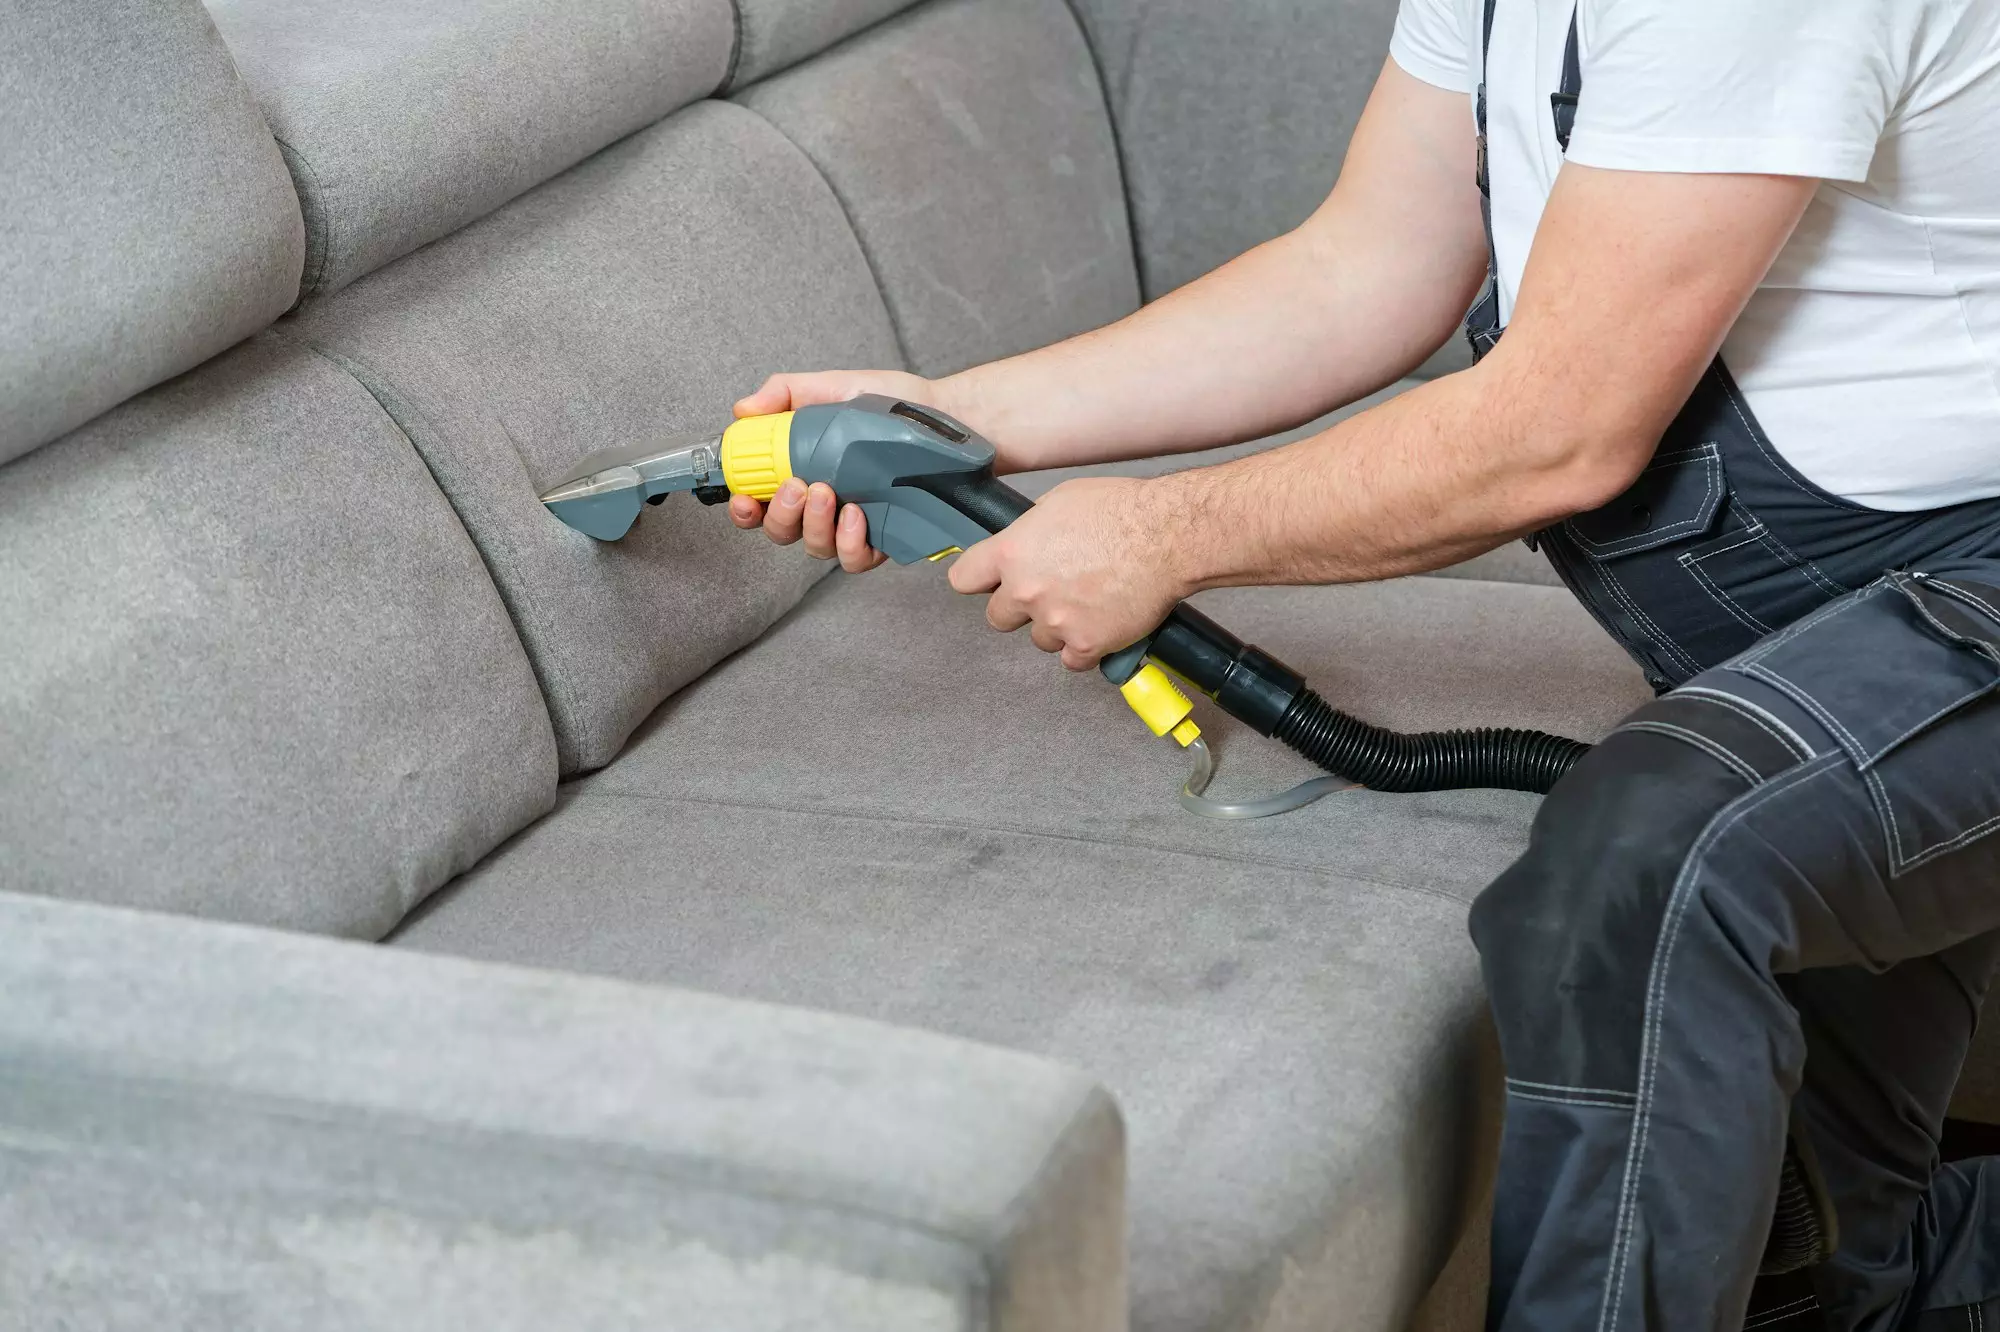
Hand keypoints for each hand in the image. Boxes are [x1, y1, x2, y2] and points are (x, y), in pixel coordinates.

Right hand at [726, 369, 939, 573]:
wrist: (944, 413)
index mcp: (801, 472)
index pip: (759, 502)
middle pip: (782, 532)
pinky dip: (849, 543)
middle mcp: (823, 504)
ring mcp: (852, 525)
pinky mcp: (884, 539)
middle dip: (781, 515)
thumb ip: (785, 393)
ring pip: (816, 547)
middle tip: (797, 487)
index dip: (744, 509)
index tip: (744, 498)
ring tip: (828, 494)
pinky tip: (857, 515)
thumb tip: (743, 410)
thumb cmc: (888, 403)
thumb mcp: (832, 387)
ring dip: (814, 526)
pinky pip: (856, 559)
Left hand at [947, 476, 1188, 670]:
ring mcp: (1055, 622)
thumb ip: (1032, 530)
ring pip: (1039, 640)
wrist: (1166, 537)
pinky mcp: (1086, 645)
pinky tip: (1100, 627)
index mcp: (1012, 552)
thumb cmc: (1120, 510)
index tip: (990, 581)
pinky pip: (1072, 661)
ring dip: (1056, 628)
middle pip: (998, 618)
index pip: (964, 578)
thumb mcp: (1060, 501)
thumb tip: (1026, 541)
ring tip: (1088, 604)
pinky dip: (1084, 648)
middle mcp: (1026, 591)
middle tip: (1049, 593)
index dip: (979, 580)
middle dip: (1018, 608)